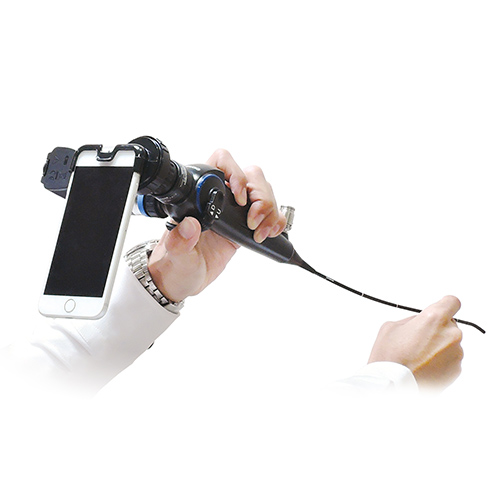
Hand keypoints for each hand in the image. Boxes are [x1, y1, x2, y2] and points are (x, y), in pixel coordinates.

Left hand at [148, 149, 286, 302]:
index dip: (236, 173)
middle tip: (253, 221)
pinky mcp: (245, 226)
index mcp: (199, 195)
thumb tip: (189, 225)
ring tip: (261, 232)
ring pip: (264, 192)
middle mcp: (220, 198)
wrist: (181, 280)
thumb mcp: (174, 256)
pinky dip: (276, 220)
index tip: (239, 199)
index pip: (222, 162)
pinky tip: (270, 233)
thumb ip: (179, 241)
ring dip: (270, 209)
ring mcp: (235, 211)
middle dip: (261, 196)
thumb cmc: (174, 264)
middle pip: (252, 176)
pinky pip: (270, 214)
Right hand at [368, 296, 463, 390]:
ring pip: (450, 342)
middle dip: (436, 329)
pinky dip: (440, 360)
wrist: (392, 386)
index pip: (452, 302)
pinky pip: (450, 358)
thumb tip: (420, 322)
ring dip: (438, 346)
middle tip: (418, 339)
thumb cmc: (390, 357)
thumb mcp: (391, 326)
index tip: (439, 309)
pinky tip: (423, 365)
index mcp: (434, 319)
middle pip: (449, 324)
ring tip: (418, 356)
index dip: (444, 305)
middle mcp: (450, 335)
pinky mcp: (456, 370)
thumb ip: (412, 320)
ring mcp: (456, 353)